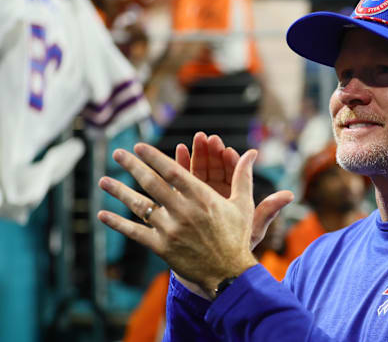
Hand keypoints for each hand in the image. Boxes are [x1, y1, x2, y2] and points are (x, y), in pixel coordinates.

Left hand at [97, 143, 292, 294]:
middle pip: (151, 183)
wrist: (229, 274)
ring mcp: (170, 230)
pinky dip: (117, 223)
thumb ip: (243, 176)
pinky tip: (103, 214)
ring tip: (104, 179)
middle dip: (132, 166)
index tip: (140, 146)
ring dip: (119, 191)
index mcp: (202, 198)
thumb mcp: (243, 205)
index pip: (172, 171)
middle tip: (118, 153)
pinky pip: (135, 232)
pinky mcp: (161, 248)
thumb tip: (251, 153)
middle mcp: (183, 211)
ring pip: (139, 206)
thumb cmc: (237, 237)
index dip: (154, 157)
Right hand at [175, 132, 287, 248]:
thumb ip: (268, 211)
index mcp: (236, 198)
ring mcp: (199, 197)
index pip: (235, 174)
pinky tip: (180, 150)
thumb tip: (290, 194)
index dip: (232, 161)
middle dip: (213, 153)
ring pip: (199, 171)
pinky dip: (181, 164)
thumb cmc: (234, 250)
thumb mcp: (253, 229)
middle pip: (215, 169)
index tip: (228, 150)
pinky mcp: (182, 200)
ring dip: (198, 154)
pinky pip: (181, 180)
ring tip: (197, 139)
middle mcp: (218, 195)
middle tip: (209, 139)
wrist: (211, 270)